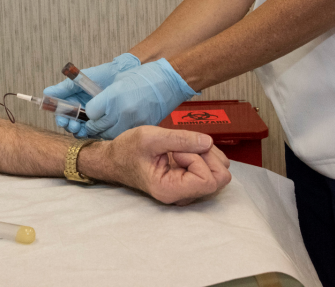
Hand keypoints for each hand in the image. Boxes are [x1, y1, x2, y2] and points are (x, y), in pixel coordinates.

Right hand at [43, 53, 140, 136]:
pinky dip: (91, 134)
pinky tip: (91, 132)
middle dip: (70, 126)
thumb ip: (64, 87)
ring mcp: (95, 118)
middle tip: (73, 126)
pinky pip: (97, 132)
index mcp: (76, 101)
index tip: (62, 120)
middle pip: (71, 124)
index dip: (61, 118)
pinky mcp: (107, 123)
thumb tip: (46, 93)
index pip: (63, 113)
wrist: (124, 75)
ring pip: (82, 130)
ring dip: (78, 131)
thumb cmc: (102, 75)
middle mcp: (84, 111)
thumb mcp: (81, 80)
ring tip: (81, 129)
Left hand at [84, 58, 196, 138]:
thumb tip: (90, 108)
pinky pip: (124, 135)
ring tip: (105, 126)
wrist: (168, 81)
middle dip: (93, 125)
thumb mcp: (118, 81)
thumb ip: (103, 96)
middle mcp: (121, 110)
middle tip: (93, 123)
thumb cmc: (142, 77)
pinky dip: (119, 134)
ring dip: (105, 132)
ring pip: (109, 135)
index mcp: (113, 95)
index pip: (91, 113)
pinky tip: (119, 127)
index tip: (90, 112)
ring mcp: (133, 121)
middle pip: (98, 127)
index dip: (88, 113)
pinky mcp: (142, 128)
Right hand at [87, 126, 231, 204]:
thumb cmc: (128, 149)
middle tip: (183, 146)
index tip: (178, 150)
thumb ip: (180, 139)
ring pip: (219, 172)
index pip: (208, 180)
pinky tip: (186, 151)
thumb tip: (208, 142)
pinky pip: (212, 169)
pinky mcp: (190, 183)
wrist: (116, 159)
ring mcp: (187, 191)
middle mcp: (182, 196)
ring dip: (207, 154)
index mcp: (170, 190)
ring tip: (182, 147)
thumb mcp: (150, 137)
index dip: (198, 158)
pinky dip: (205, 155)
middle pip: (219, 178)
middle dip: (207, 155)